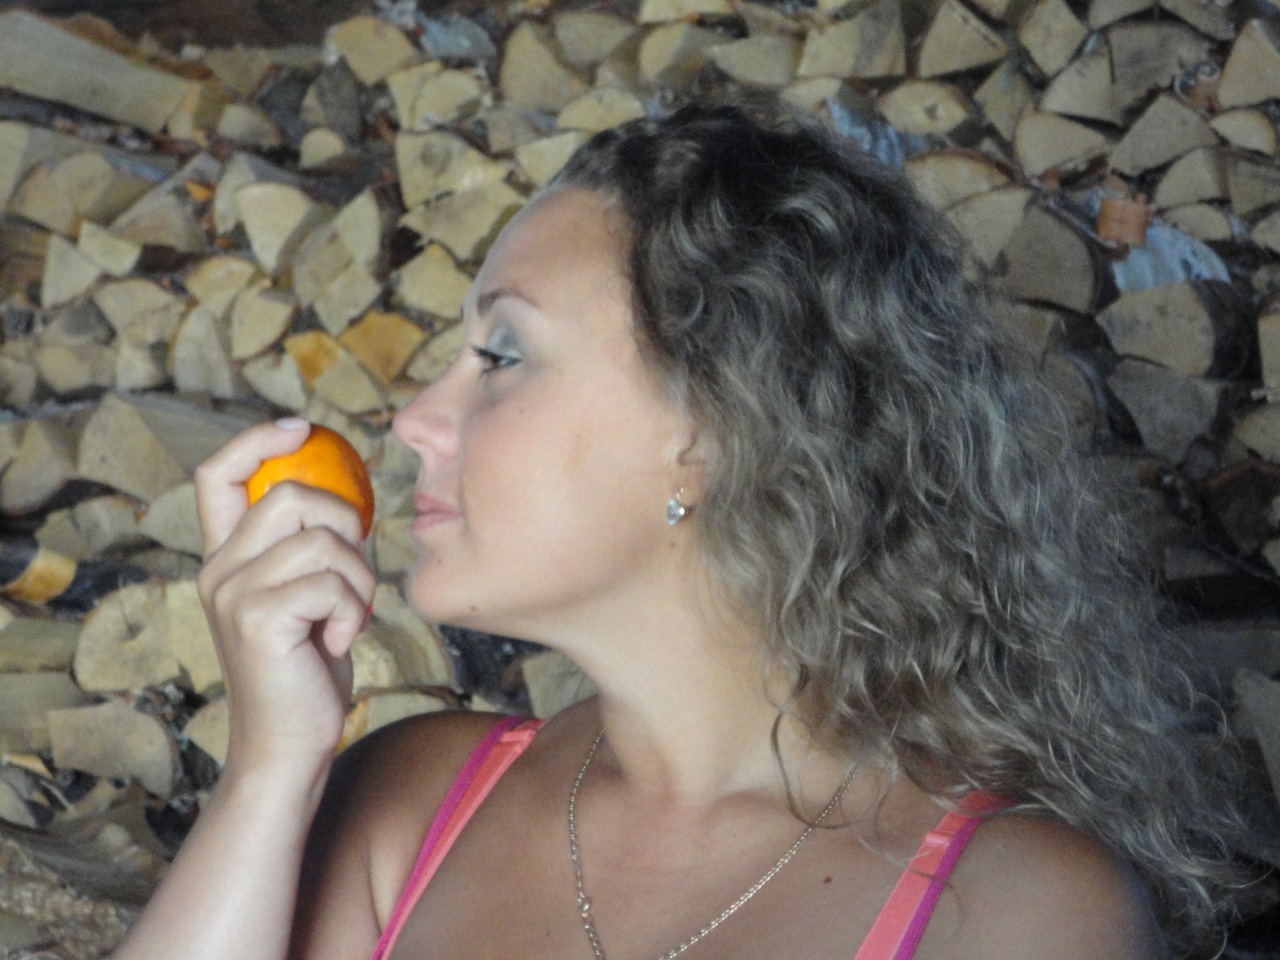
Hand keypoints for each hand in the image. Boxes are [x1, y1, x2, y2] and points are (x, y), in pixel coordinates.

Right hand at [195, 420, 376, 780]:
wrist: (290, 744)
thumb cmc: (307, 669)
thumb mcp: (304, 598)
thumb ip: (306, 551)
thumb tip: (346, 500)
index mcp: (225, 558)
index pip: (219, 474)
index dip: (258, 440)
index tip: (302, 428)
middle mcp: (217, 569)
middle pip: (291, 494)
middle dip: (346, 523)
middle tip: (354, 574)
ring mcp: (232, 593)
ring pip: (322, 540)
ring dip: (358, 578)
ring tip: (348, 616)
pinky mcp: (257, 619)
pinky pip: (332, 583)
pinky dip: (353, 611)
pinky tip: (339, 642)